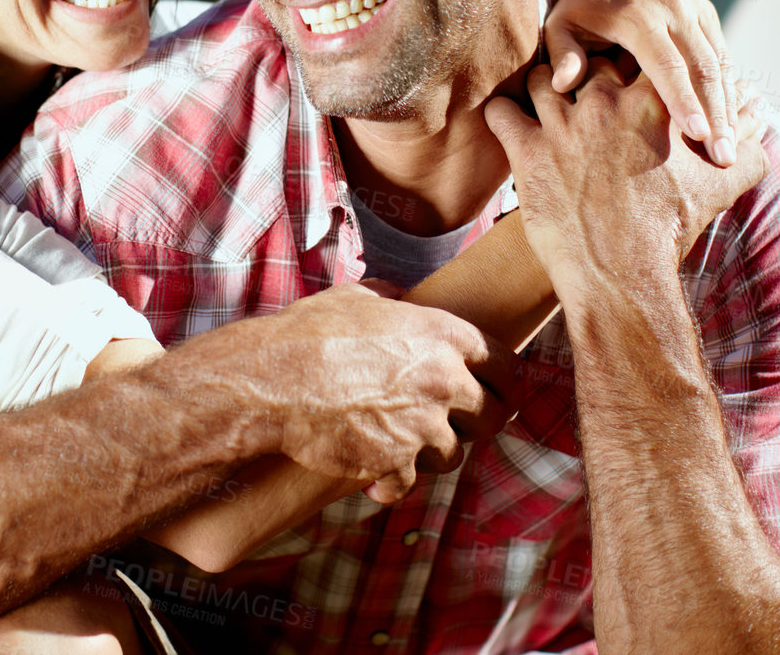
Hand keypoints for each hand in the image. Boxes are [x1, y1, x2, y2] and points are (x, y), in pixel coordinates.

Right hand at [240, 283, 525, 502]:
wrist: (273, 381)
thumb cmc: (308, 333)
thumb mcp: (355, 299)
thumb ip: (390, 298)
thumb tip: (399, 295)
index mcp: (442, 335)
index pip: (506, 364)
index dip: (506, 382)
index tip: (502, 394)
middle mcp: (444, 381)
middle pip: (492, 416)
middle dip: (477, 424)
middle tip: (459, 428)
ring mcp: (423, 426)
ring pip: (453, 455)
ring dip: (431, 453)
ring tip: (403, 446)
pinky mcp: (397, 463)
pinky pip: (409, 483)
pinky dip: (391, 484)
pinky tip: (372, 478)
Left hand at [482, 63, 766, 313]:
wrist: (623, 275)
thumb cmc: (672, 229)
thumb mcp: (720, 184)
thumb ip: (744, 142)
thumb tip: (760, 112)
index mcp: (651, 103)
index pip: (640, 55)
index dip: (631, 58)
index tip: (623, 64)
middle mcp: (604, 104)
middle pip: (590, 60)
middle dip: (587, 65)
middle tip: (582, 75)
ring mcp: (561, 125)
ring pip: (543, 77)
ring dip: (544, 84)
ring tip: (547, 96)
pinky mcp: (527, 151)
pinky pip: (501, 111)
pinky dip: (502, 112)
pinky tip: (508, 118)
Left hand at [545, 0, 737, 165]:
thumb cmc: (575, 7)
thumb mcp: (559, 26)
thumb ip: (563, 55)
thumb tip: (564, 84)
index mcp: (638, 14)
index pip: (667, 64)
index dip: (684, 101)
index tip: (697, 136)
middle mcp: (674, 6)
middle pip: (704, 67)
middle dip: (717, 114)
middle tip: (722, 157)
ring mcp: (694, 6)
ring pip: (721, 62)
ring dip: (729, 107)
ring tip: (730, 151)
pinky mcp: (705, 12)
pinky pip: (723, 54)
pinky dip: (728, 90)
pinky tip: (728, 125)